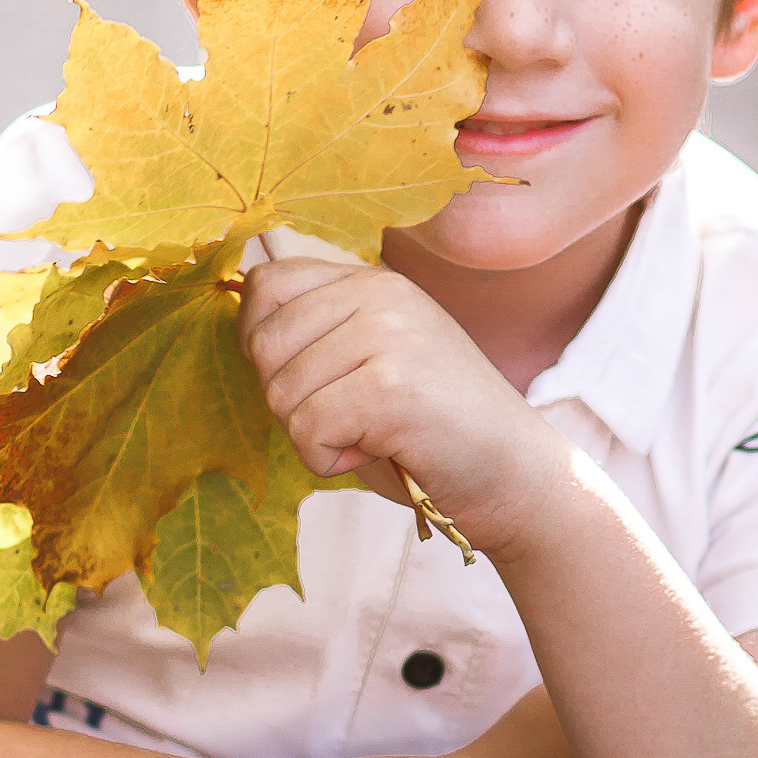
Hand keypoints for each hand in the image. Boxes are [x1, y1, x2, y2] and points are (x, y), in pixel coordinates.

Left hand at [236, 250, 568, 557]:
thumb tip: (240, 326)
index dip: (266, 344)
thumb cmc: (433, 432)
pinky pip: (307, 430)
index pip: (267, 285)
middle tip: (348, 420)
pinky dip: (327, 462)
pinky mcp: (391, 387)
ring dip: (312, 437)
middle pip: (263, 345)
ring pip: (281, 393)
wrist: (517, 475)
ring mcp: (388, 335)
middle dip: (289, 401)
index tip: (313, 381)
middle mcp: (380, 293)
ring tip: (370, 437)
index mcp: (372, 281)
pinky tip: (377, 455)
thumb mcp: (373, 361)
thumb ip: (317, 337)